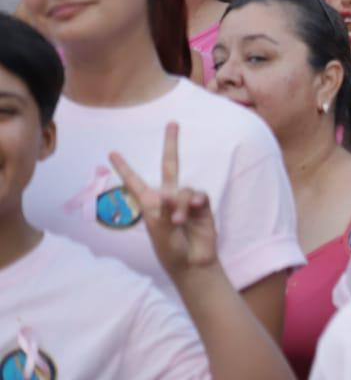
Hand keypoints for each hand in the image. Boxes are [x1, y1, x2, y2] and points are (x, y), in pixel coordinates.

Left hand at [109, 124, 218, 279]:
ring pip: (183, 188)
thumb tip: (168, 193)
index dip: (124, 168)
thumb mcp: (159, 231)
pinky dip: (193, 202)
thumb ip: (162, 210)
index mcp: (150, 205)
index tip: (112, 153)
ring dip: (180, 204)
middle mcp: (168, 197)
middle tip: (173, 123)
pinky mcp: (203, 205)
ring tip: (178, 221)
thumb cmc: (170, 249)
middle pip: (170, 165)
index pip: (135, 183)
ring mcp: (186, 200)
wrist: (192, 263)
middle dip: (171, 144)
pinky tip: (193, 209)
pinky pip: (198, 195)